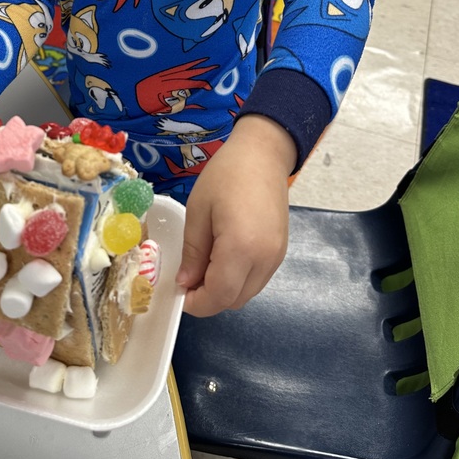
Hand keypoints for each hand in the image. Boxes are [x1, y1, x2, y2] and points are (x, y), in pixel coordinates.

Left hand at [176, 115, 294, 316]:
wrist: (263, 155)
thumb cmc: (226, 175)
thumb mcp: (198, 211)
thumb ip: (192, 252)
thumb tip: (185, 283)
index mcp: (241, 248)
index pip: (218, 296)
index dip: (196, 303)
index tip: (178, 293)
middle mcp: (264, 259)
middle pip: (234, 300)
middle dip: (208, 299)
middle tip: (188, 279)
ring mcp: (276, 257)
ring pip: (247, 294)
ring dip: (224, 291)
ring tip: (204, 266)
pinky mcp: (280, 252)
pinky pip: (257, 280)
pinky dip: (238, 280)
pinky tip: (224, 258)